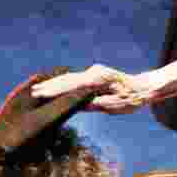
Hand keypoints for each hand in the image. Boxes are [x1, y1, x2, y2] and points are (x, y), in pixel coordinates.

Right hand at [30, 65, 152, 113]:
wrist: (143, 88)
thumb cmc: (132, 99)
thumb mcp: (115, 105)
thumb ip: (96, 104)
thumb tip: (77, 105)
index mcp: (98, 79)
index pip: (71, 85)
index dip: (54, 90)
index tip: (40, 94)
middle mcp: (94, 72)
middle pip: (67, 79)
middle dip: (49, 85)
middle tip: (32, 91)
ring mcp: (94, 72)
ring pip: (69, 77)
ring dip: (54, 83)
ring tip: (37, 88)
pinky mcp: (94, 74)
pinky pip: (75, 78)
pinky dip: (62, 82)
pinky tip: (52, 85)